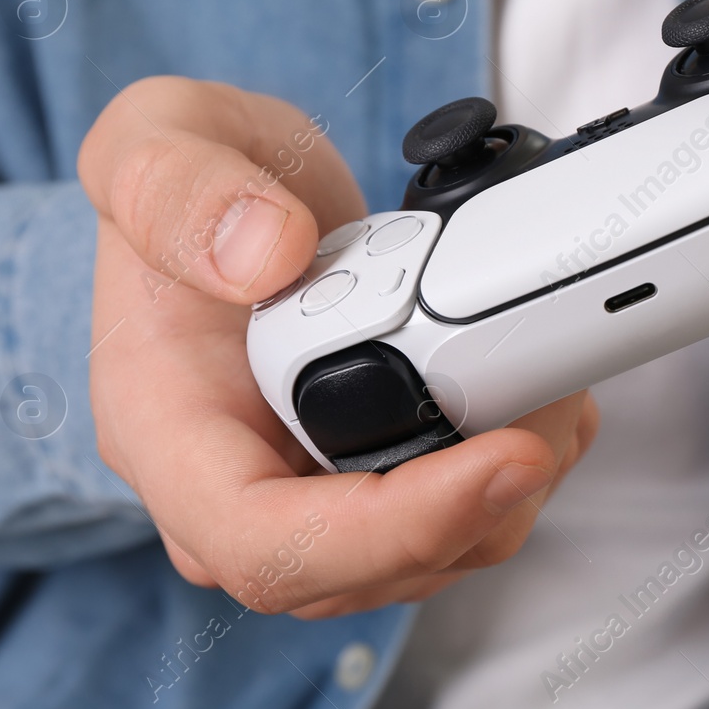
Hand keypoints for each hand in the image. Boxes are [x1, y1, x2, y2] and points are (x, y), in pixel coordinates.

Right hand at [77, 76, 596, 616]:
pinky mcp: (366, 479)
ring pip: (426, 555)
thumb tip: (266, 253)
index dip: (393, 527)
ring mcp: (305, 492)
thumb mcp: (156, 141)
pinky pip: (451, 520)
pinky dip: (516, 468)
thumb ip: (184, 188)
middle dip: (484, 502)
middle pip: (367, 568)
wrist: (228, 199)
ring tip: (550, 381)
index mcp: (166, 434)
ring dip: (514, 488)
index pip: (265, 543)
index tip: (503, 459)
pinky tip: (537, 393)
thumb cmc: (182, 183)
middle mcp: (235, 489)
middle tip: (553, 402)